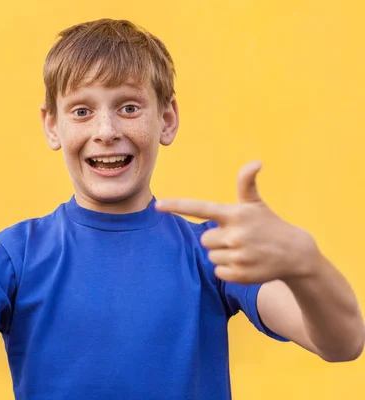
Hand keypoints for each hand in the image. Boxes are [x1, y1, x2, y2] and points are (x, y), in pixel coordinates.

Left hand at [156, 161, 317, 284]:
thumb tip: (256, 162)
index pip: (200, 208)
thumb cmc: (269, 224)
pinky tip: (246, 264)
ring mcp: (239, 255)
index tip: (158, 205)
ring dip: (223, 255)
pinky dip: (229, 270)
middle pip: (205, 239)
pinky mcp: (241, 274)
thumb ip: (246, 183)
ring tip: (245, 251)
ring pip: (211, 256)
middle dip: (218, 240)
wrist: (296, 253)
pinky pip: (218, 272)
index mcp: (234, 214)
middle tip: (238, 238)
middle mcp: (235, 234)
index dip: (178, 205)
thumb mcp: (256, 204)